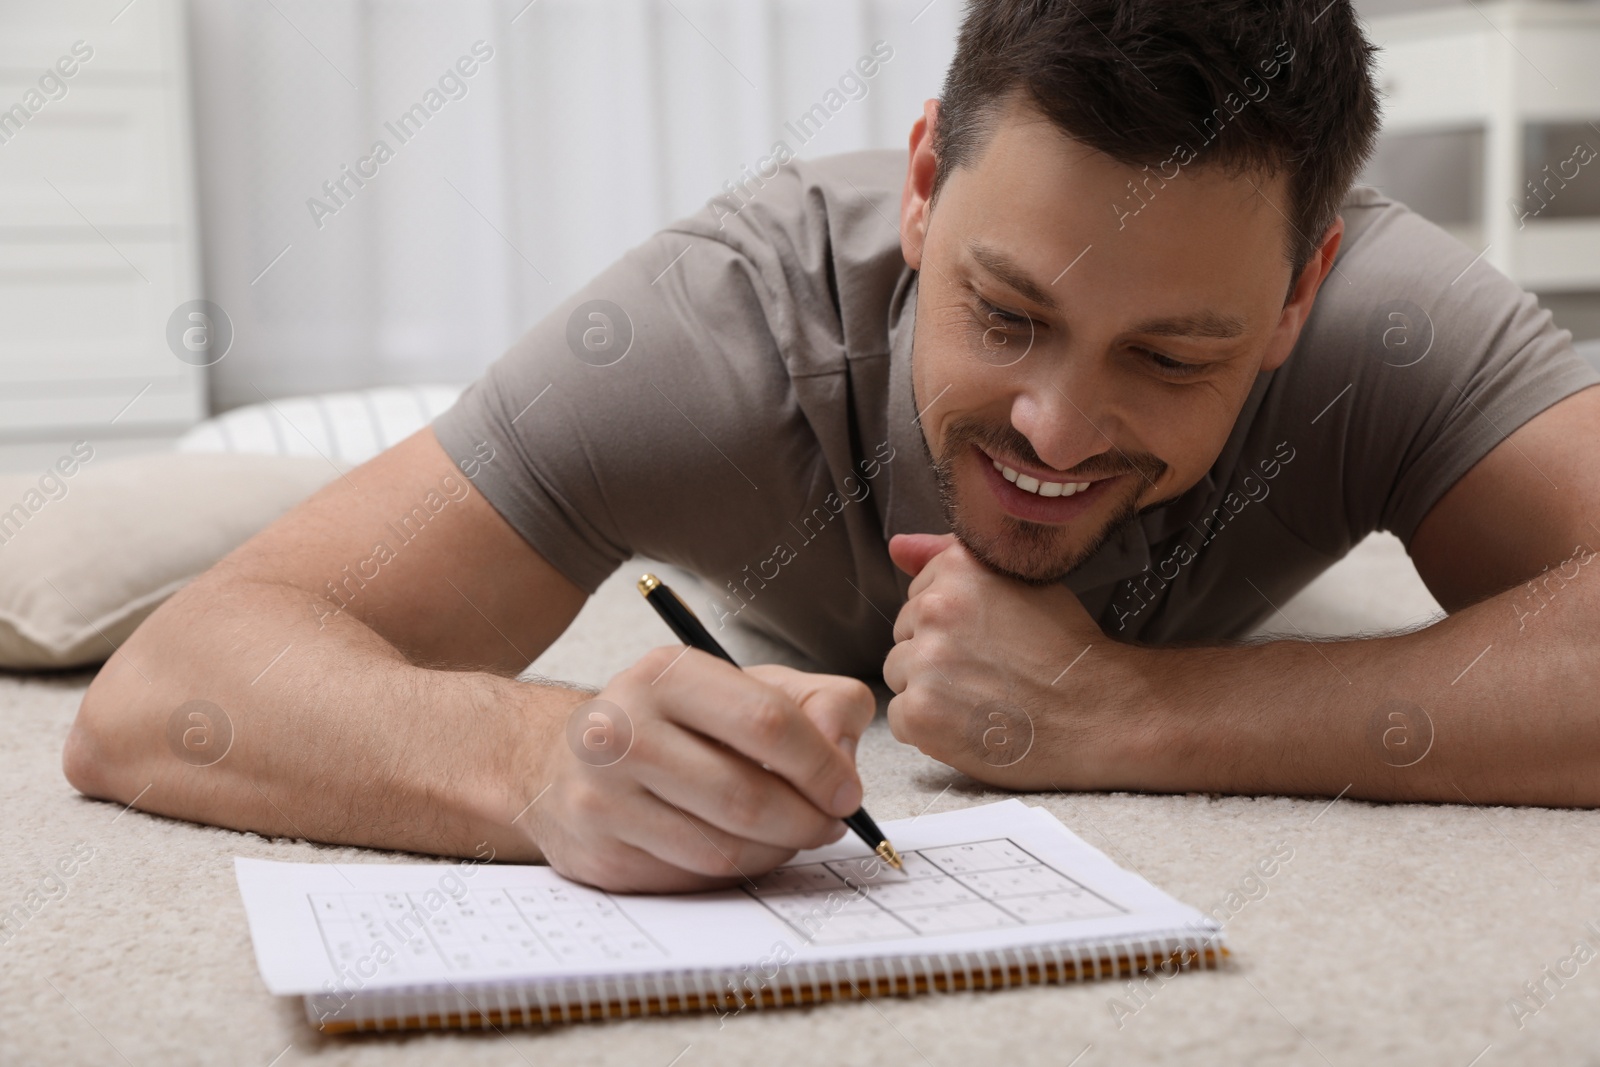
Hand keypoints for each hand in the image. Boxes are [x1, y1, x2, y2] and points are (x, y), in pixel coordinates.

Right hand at [527, 651, 873, 891]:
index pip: (766, 722)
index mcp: (664, 674)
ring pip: (724, 848)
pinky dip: (736, 870)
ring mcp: (602, 798)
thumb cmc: (671, 721)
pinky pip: (694, 878)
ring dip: (777, 850)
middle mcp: (621, 731)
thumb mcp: (744, 686)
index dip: (822, 765)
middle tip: (828, 822)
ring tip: (789, 834)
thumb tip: (843, 757)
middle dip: (807, 820)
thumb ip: (815, 702)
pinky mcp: (599, 854)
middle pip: (746, 796)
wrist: (557, 760)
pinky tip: (740, 847)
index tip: (847, 791)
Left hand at [882, 533, 1156, 789]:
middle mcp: (934, 607)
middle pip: (905, 635)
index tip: (992, 639)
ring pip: (899, 675)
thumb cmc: (1063, 648)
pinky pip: (899, 717)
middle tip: (991, 672)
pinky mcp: (919, 713)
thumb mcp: (1019, 583)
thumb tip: (895, 546)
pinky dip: (928, 729)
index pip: (919, 596)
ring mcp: (924, 662)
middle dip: (937, 655)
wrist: (1099, 714)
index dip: (955, 624)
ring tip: (982, 699)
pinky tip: (970, 726)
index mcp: (957, 567)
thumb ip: (950, 558)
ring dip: (929, 691)